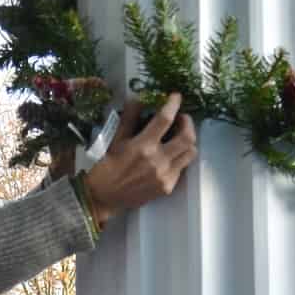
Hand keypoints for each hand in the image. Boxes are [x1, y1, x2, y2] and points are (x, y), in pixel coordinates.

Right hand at [83, 94, 196, 228]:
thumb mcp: (115, 140)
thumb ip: (129, 118)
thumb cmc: (107, 167)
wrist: (104, 197)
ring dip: (188, 140)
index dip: (173, 104)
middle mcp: (157, 161)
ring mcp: (164, 176)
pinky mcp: (167, 187)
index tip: (176, 96)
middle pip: (187, 137)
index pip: (165, 119)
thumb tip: (138, 98)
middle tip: (181, 118)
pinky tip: (170, 154)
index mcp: (142, 146)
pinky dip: (180, 157)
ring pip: (190, 153)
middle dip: (188, 122)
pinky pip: (182, 168)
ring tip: (180, 135)